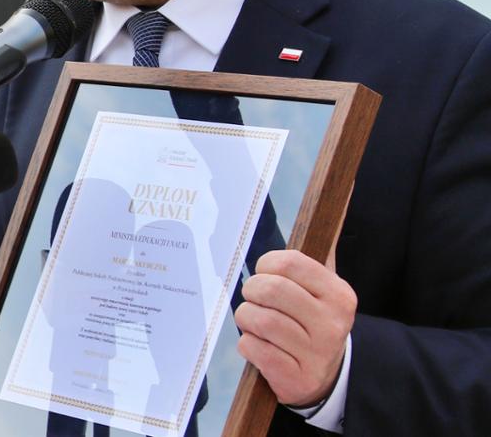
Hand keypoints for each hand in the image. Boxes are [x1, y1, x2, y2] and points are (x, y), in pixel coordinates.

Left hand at [234, 249, 355, 406]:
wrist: (326, 377)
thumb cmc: (312, 323)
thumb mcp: (322, 290)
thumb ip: (317, 256)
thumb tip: (336, 208)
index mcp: (339, 295)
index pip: (289, 263)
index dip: (265, 265)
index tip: (264, 273)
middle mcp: (332, 323)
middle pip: (270, 289)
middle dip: (252, 291)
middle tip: (254, 298)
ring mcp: (316, 353)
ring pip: (259, 319)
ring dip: (246, 318)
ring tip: (255, 323)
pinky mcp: (296, 377)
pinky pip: (252, 348)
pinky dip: (247, 343)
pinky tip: (259, 345)